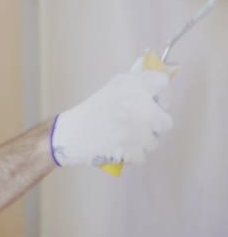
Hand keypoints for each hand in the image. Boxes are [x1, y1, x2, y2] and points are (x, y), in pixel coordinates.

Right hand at [50, 69, 172, 166]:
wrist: (71, 134)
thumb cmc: (91, 111)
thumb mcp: (112, 88)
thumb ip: (136, 84)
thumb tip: (160, 83)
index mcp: (132, 86)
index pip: (162, 83)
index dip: (159, 94)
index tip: (152, 100)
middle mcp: (140, 105)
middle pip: (166, 120)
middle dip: (153, 124)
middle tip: (136, 124)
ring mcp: (139, 130)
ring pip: (155, 140)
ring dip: (142, 140)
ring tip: (123, 136)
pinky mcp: (135, 150)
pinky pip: (143, 154)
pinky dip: (132, 154)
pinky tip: (118, 147)